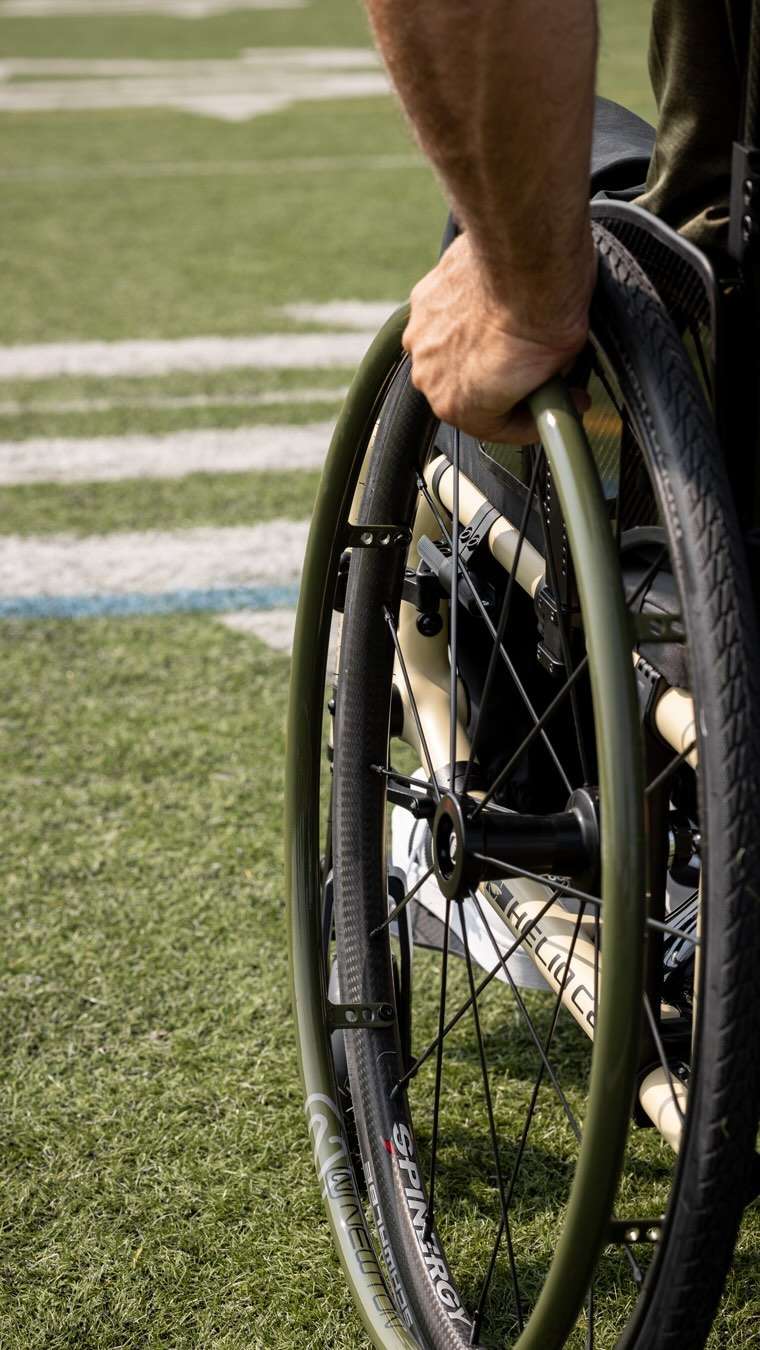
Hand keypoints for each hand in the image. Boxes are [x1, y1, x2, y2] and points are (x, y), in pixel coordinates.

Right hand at [402, 233, 593, 442]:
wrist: (530, 258)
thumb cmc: (546, 316)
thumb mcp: (560, 370)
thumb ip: (545, 387)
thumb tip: (553, 384)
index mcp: (460, 408)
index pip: (497, 427)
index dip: (531, 417)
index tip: (549, 405)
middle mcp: (430, 378)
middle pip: (469, 391)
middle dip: (499, 383)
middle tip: (531, 366)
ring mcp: (421, 337)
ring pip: (451, 354)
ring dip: (476, 349)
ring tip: (508, 332)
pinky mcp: (422, 300)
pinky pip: (443, 319)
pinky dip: (463, 316)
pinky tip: (490, 304)